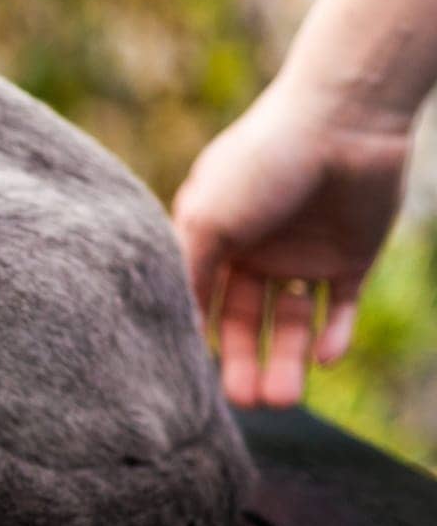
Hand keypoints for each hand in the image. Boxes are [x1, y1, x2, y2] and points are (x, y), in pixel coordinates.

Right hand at [172, 78, 409, 407]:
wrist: (343, 121)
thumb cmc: (260, 164)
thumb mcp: (207, 218)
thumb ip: (187, 274)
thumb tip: (173, 330)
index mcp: (213, 236)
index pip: (200, 300)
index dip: (195, 339)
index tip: (189, 382)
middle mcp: (255, 250)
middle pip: (246, 321)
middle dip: (243, 362)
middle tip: (244, 403)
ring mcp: (303, 255)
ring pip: (292, 323)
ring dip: (287, 361)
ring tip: (283, 399)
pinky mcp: (351, 258)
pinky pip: (341, 309)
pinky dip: (334, 336)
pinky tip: (325, 359)